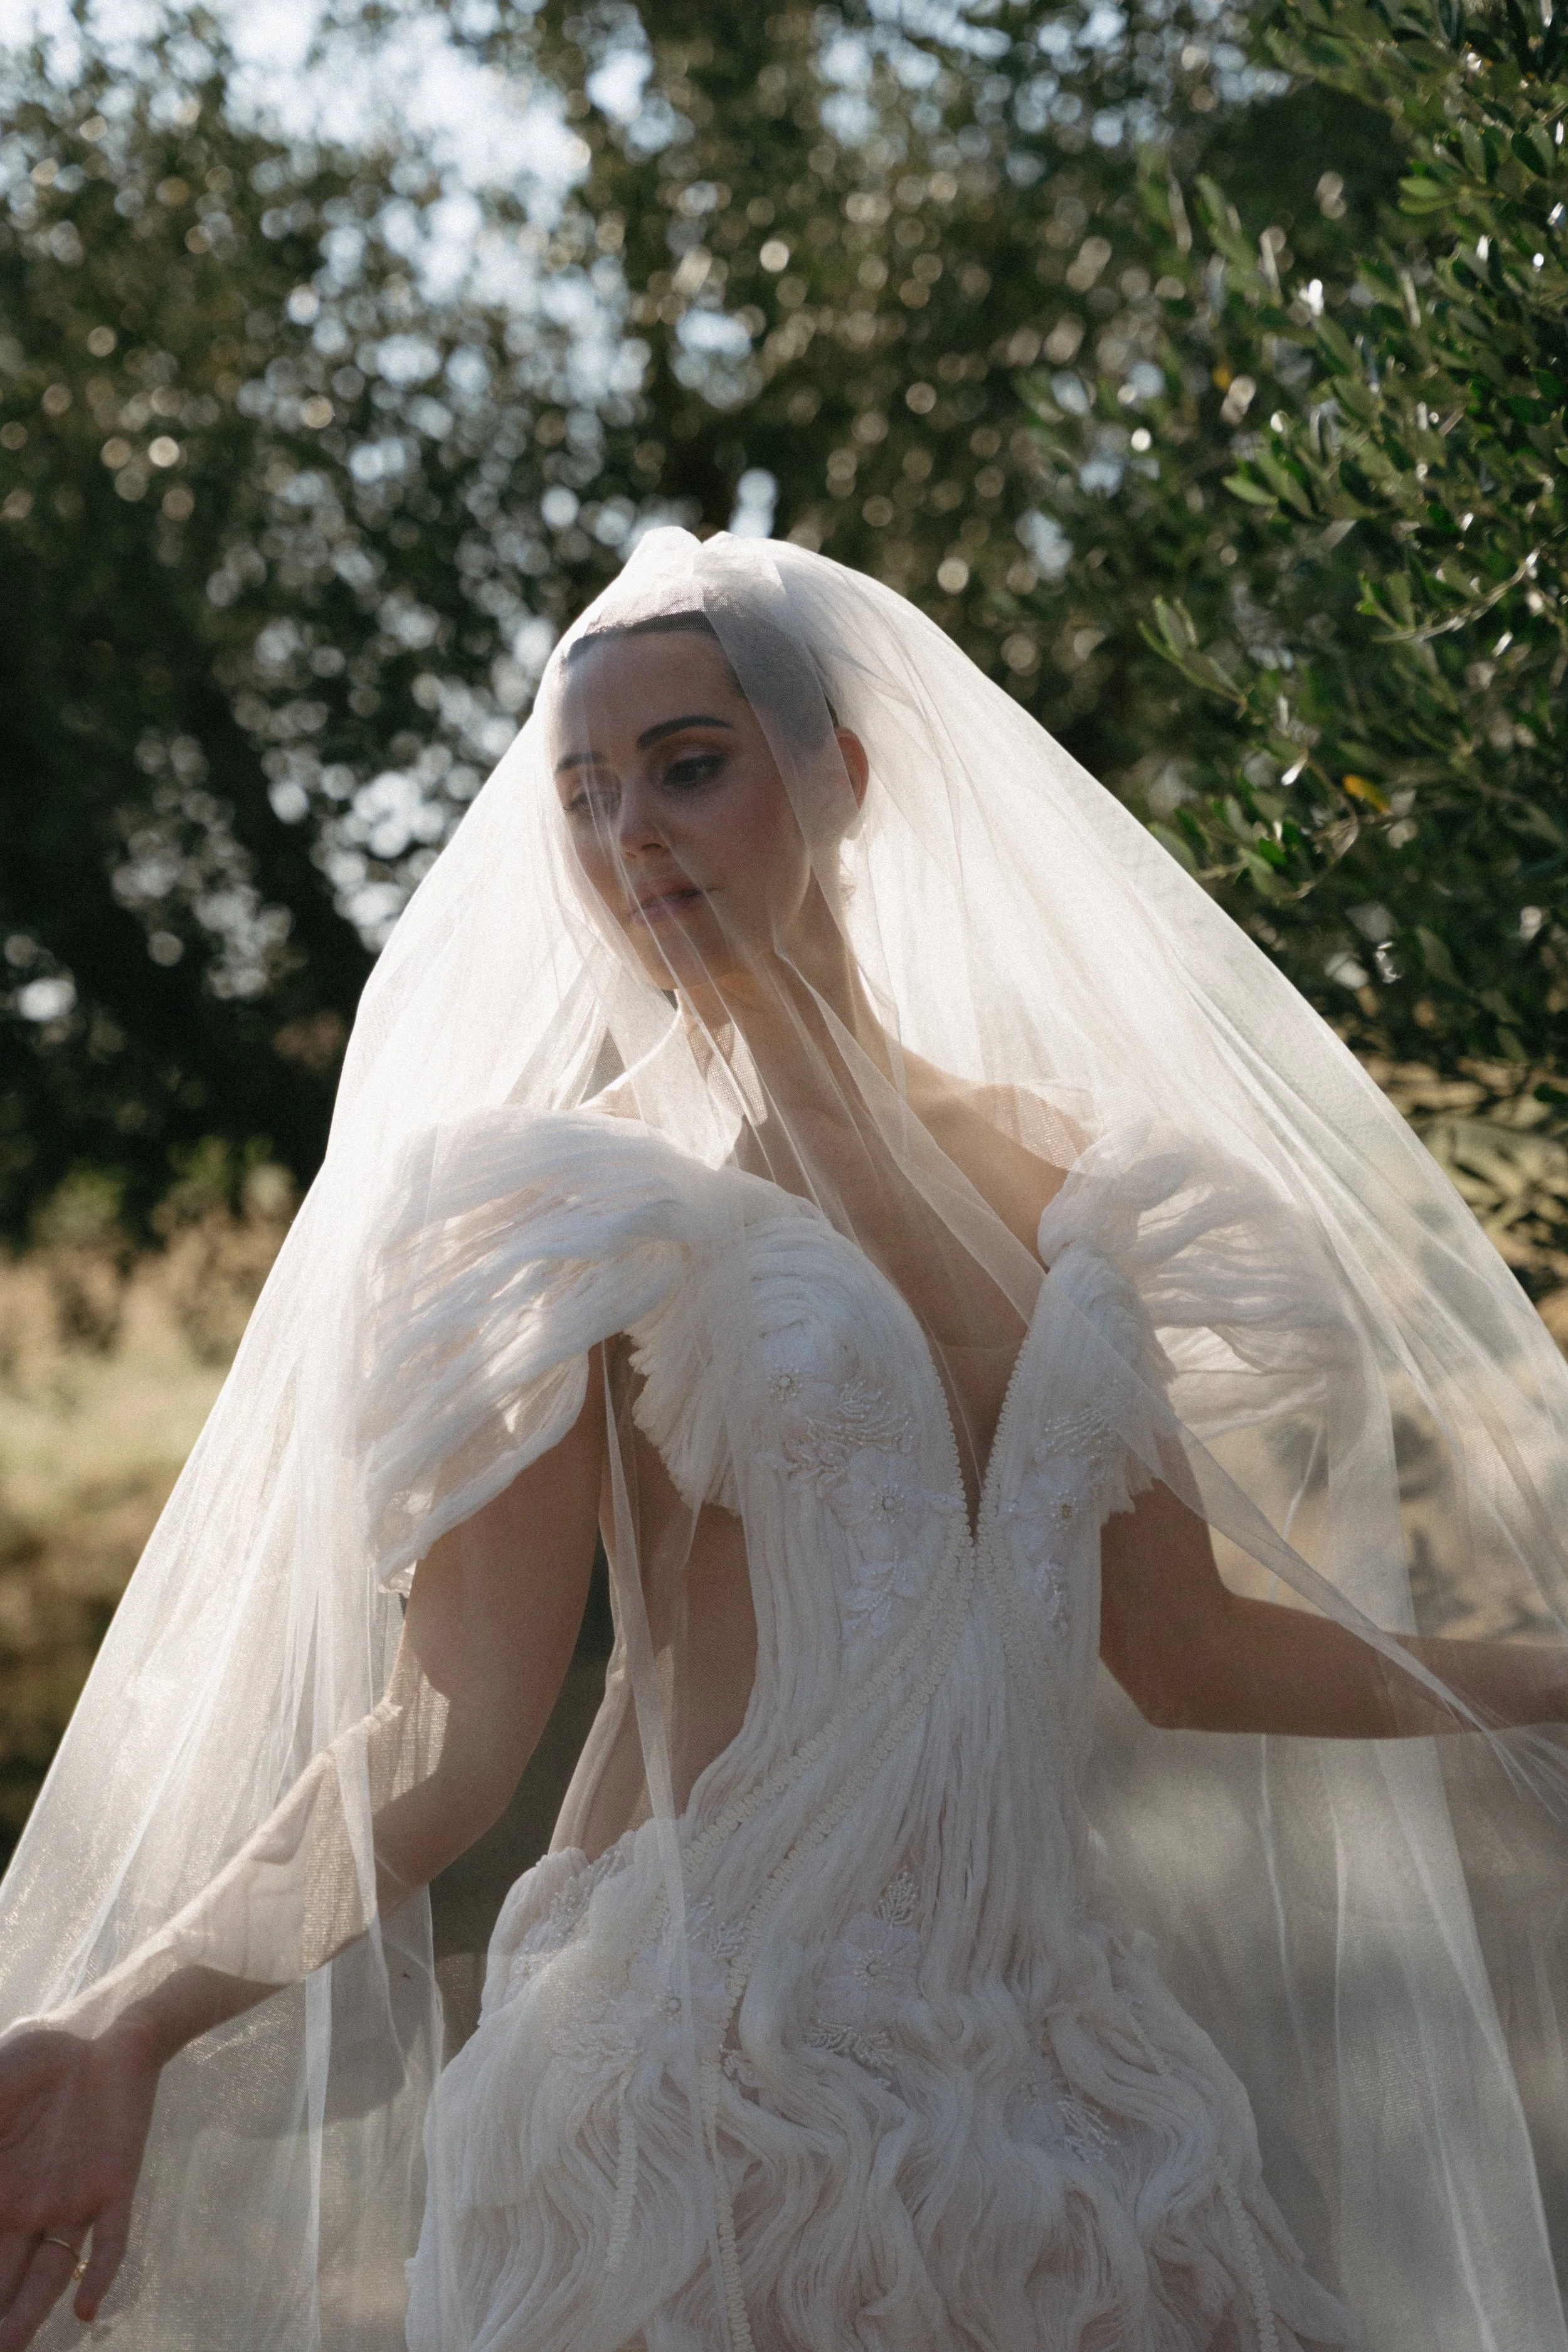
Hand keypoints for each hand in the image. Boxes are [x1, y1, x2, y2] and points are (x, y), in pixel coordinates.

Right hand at [0, 2018, 162, 2348]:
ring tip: (12, 2347)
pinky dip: (100, 2273)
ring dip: (31, 2313)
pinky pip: (111, 2239)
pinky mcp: (114, 2186)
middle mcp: (31, 2211)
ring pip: (50, 2274)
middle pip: (5, 2279)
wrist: (100, 2036)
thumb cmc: (35, 2065)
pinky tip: (85, 2307)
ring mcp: (73, 2202)